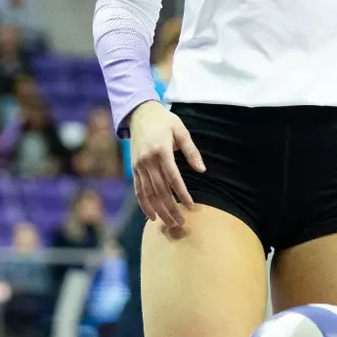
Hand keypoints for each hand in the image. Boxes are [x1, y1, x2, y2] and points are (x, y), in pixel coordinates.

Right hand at [128, 102, 204, 231]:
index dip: (182, 193)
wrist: (140, 113)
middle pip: (160, 190)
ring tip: (169, 223)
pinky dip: (144, 205)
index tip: (191, 206)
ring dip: (159, 210)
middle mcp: (148, 160)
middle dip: (171, 208)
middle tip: (181, 223)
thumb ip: (191, 151)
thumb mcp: (181, 130)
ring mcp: (139, 166)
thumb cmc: (164, 121)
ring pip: (149, 193)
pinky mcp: (134, 169)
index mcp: (161, 150)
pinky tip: (152, 216)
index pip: (173, 177)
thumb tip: (202, 170)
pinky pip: (138, 190)